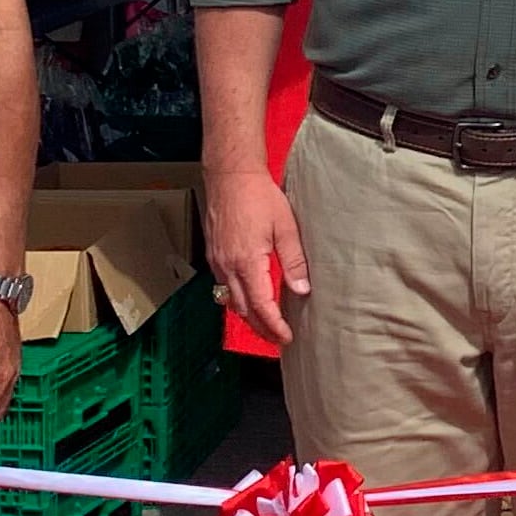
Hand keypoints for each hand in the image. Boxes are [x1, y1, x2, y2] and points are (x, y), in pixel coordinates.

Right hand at [205, 166, 309, 351]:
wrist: (230, 176)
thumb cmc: (258, 196)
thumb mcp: (285, 227)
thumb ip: (294, 260)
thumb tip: (302, 289)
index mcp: (247, 261)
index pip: (260, 305)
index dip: (273, 325)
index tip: (286, 337)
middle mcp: (227, 265)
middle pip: (242, 309)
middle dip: (260, 328)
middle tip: (278, 339)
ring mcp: (217, 261)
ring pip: (230, 300)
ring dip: (248, 316)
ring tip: (266, 325)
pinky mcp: (214, 254)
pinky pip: (224, 285)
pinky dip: (237, 299)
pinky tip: (249, 298)